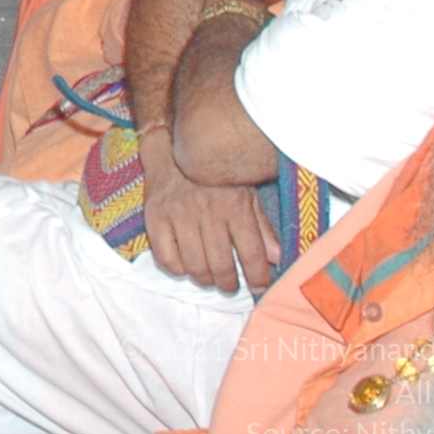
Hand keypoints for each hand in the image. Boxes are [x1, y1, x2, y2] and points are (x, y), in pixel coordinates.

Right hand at [138, 134, 276, 295]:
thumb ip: (262, 227)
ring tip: (209, 278)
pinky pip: (166, 258)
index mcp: (235, 206)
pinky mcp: (155, 217)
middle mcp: (208, 212)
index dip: (258, 278)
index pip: (252, 254)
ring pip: (195, 266)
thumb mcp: (245, 193)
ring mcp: (179, 215)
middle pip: (221, 265)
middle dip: (229, 284)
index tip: (259, 287)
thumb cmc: (215, 174)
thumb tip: (278, 258)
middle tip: (230, 286)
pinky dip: (177, 270)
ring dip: (205, 279)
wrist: (173, 147)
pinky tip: (185, 265)